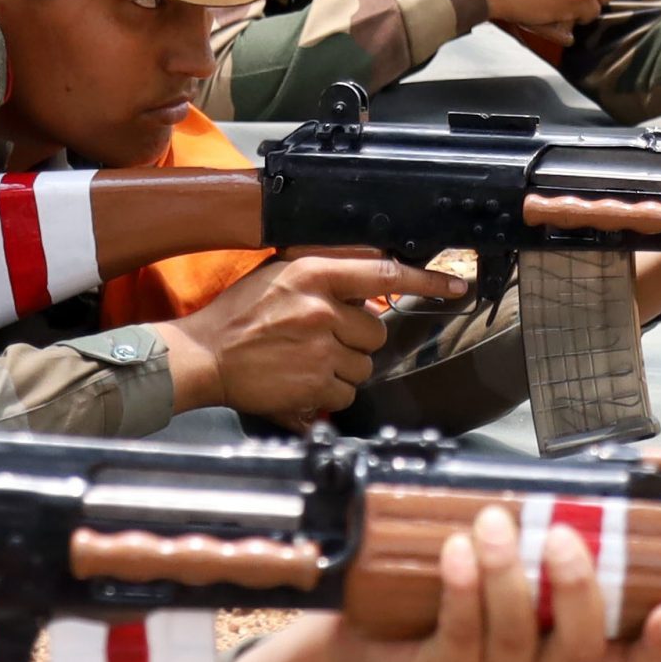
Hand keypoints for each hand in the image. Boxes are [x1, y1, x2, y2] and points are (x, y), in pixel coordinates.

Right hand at [162, 252, 467, 424]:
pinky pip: (346, 392)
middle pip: (377, 331)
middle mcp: (321, 309)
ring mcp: (319, 349)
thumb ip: (327, 269)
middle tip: (324, 338)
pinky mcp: (315, 384)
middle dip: (357, 339)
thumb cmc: (240, 314)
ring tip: (307, 359)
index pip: (384, 273)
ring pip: (364, 365)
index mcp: (313, 273)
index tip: (455, 286)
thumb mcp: (280, 272)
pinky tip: (302, 379)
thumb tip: (372, 269)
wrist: (205, 355)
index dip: (426, 280)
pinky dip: (330, 392)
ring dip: (343, 367)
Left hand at [326, 506, 660, 661]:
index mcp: (566, 648)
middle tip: (562, 536)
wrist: (371, 628)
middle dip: (576, 589)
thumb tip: (652, 462)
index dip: (657, 645)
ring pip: (516, 635)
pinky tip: (456, 552)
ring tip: (494, 523)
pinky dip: (463, 590)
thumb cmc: (458, 581)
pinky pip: (459, 636)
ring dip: (508, 574)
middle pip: (578, 645)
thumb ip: (570, 513)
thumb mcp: (520, 549)